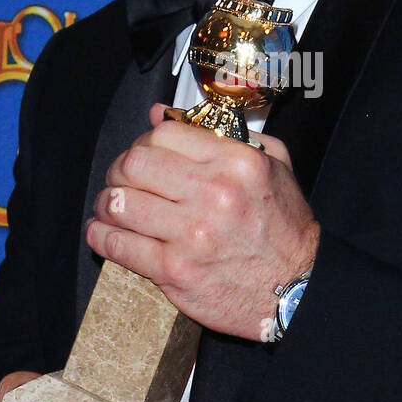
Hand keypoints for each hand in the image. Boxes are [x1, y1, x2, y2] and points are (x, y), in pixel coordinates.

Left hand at [87, 104, 319, 340]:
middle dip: (118, 170)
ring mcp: (192, 235)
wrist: (299, 288)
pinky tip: (101, 233)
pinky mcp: (176, 271)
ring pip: (119, 203)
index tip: (142, 155)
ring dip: (106, 204)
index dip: (143, 141)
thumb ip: (223, 132)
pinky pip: (119, 246)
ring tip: (109, 207)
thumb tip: (160, 113)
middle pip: (133, 165)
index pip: (163, 135)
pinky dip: (101, 237)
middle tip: (121, 180)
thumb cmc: (285, 227)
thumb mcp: (273, 165)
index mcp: (236, 162)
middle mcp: (213, 194)